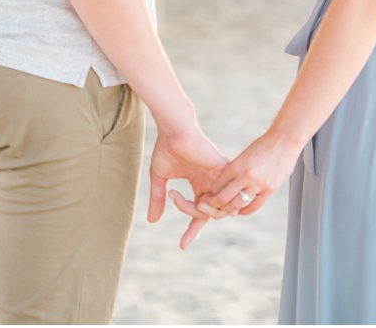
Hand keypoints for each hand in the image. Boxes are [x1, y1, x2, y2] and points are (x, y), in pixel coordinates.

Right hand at [148, 122, 227, 249]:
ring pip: (216, 209)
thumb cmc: (168, 148)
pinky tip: (196, 199)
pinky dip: (208, 205)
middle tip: (175, 203)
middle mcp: (212, 183)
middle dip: (194, 222)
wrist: (175, 129)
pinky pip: (222, 197)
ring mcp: (219, 177)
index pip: (200, 213)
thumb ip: (158, 199)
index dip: (192, 230)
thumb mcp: (160, 178)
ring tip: (180, 198)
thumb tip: (152, 221)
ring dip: (197, 212)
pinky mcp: (222, 171)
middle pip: (210, 214)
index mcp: (200, 183)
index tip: (182, 246)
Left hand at [185, 131, 300, 224]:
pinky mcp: (270, 189)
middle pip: (223, 198)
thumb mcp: (246, 154)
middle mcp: (246, 175)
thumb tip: (226, 184)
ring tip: (225, 209)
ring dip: (228, 210)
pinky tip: (240, 210)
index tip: (207, 197)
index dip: (210, 193)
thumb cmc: (265, 144)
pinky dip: (244, 211)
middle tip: (210, 207)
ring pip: (237, 205)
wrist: (286, 139)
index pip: (217, 185)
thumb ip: (237, 169)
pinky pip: (254, 206)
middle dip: (214, 205)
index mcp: (237, 164)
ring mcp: (258, 184)